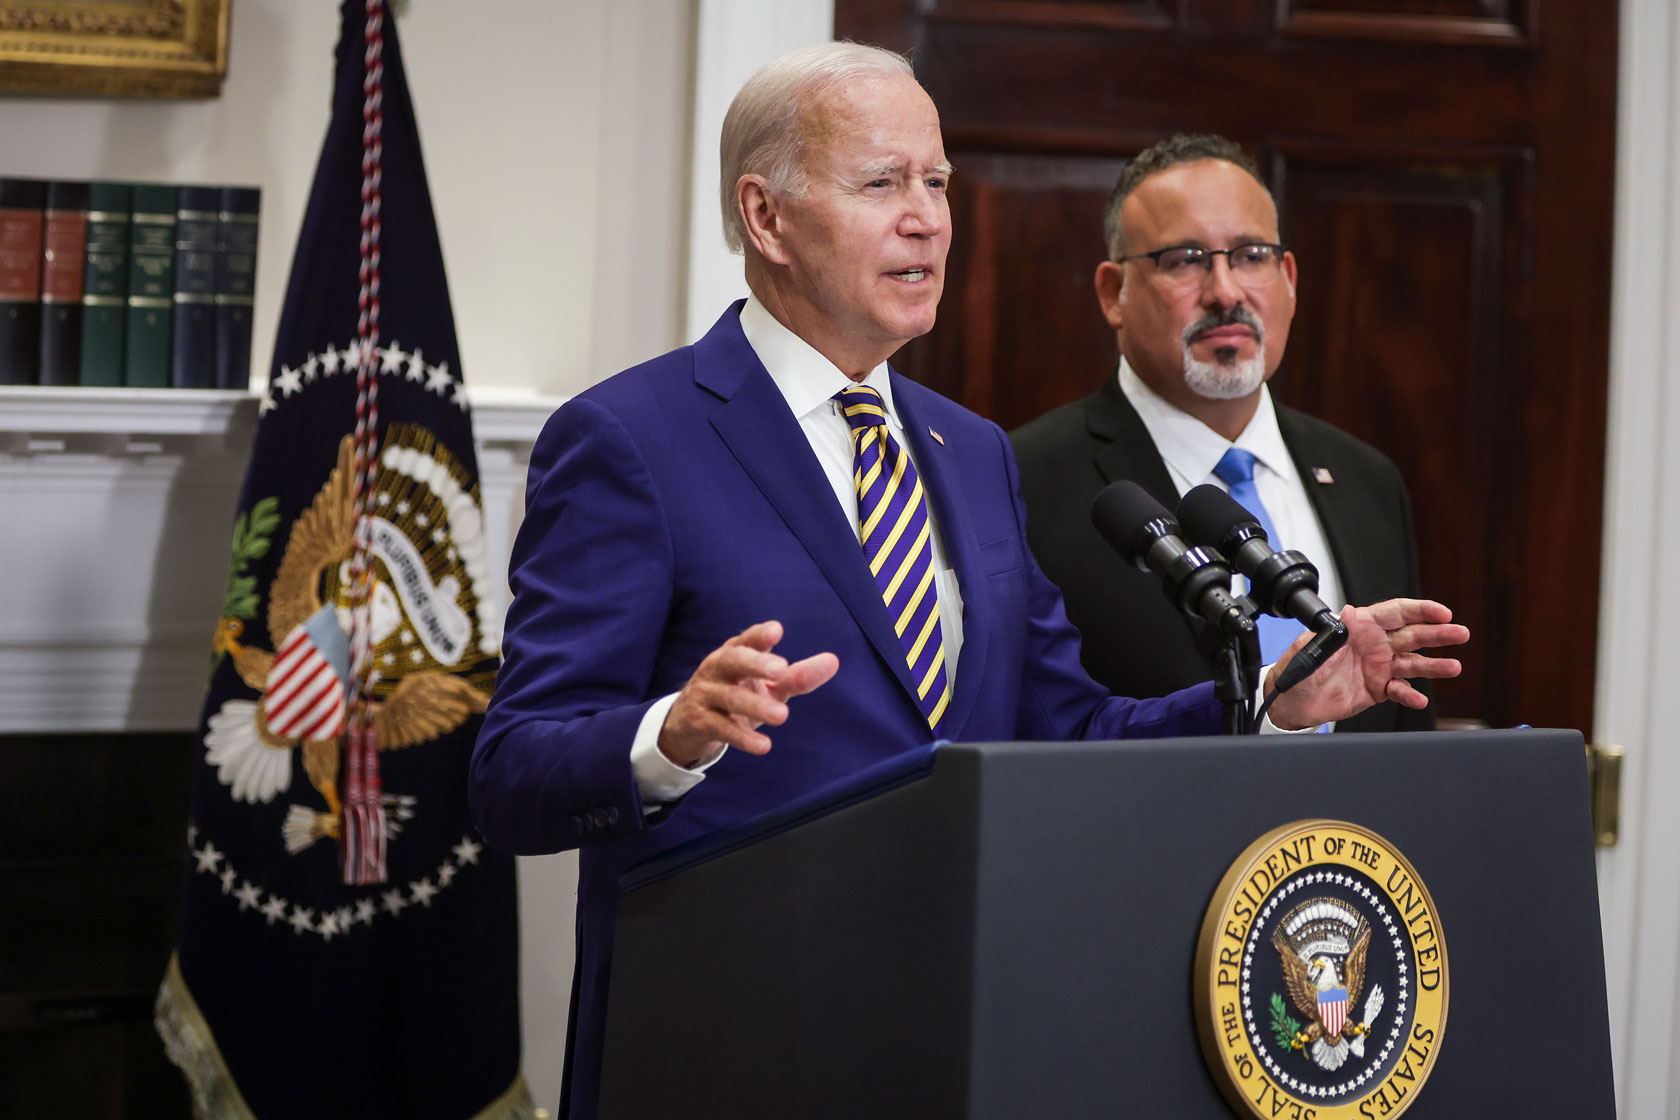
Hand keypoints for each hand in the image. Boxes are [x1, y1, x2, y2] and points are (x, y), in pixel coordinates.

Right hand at [658, 620, 838, 766]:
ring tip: (783, 715)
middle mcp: (718, 669)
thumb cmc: (736, 694)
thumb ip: (796, 676)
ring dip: (756, 705)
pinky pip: (722, 728)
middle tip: (781, 669)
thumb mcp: (766, 685)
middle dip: (756, 663)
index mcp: (735, 653)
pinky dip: (743, 738)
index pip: (746, 640)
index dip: (759, 635)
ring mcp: (706, 695)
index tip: (777, 630)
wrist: (689, 723)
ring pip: (730, 697)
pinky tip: (764, 746)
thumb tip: (833, 661)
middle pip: (733, 660)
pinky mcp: (701, 722)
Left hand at [1266, 599, 1468, 729]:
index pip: (1396, 612)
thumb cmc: (1299, 668)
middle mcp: (1374, 644)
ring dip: (1434, 666)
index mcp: (1360, 626)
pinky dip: (1410, 695)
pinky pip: (1400, 690)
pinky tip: (1418, 698)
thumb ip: (1334, 632)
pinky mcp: (1378, 689)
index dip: (1420, 610)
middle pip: (1413, 635)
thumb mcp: (1312, 645)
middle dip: (1438, 633)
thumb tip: (1348, 613)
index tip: (1442, 612)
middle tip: (1460, 633)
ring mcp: (1379, 667)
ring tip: (1452, 668)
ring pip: (1413, 663)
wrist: (1292, 701)